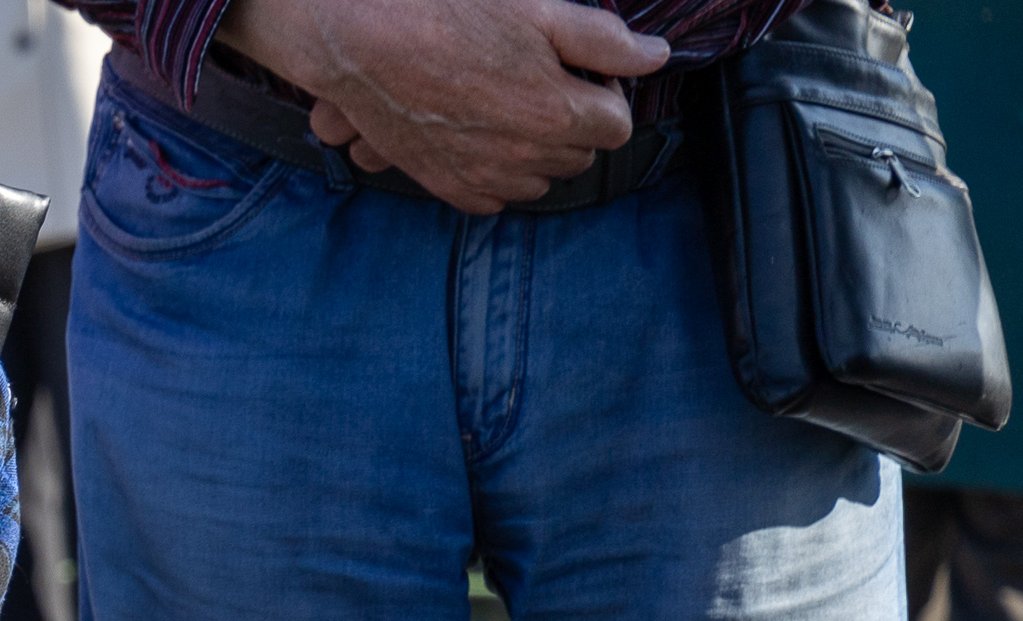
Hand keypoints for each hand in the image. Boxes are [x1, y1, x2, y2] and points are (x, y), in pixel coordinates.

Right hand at [229, 0, 665, 214]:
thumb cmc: (452, 16)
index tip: (582, 71)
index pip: (618, 123)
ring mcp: (484, 177)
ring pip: (540, 181)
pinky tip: (485, 140)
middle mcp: (526, 157)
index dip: (605, 91)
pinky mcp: (447, 185)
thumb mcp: (540, 11)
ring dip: (539, 152)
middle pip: (581, 156)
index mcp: (559, 113)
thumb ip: (604, 40)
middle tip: (544, 83)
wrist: (366, 43)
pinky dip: (499, 177)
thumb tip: (655, 57)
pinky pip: (494, 200)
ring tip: (512, 110)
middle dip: (575, 123)